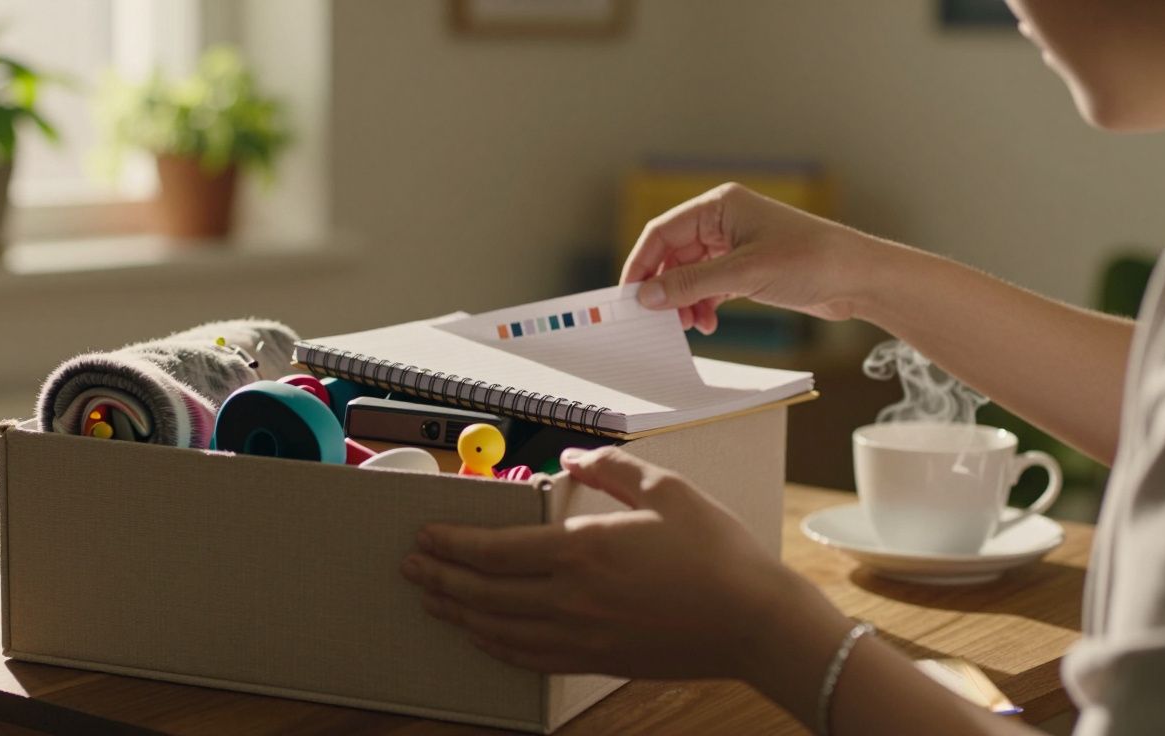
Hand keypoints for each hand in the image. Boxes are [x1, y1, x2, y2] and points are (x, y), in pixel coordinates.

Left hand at [399, 446, 845, 684]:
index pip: (495, 550)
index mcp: (583, 550)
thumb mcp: (667, 489)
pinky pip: (528, 658)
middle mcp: (571, 598)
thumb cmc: (717, 553)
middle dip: (439, 578)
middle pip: (483, 592)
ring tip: (430, 599)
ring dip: (457, 613)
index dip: (452, 544)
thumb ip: (611, 468)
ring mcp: (582, 636)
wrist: (754, 622)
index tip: (425, 536)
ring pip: (497, 630)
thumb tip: (572, 454)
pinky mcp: (597, 660)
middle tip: (410, 567)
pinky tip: (480, 637)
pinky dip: (494, 646)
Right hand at [621, 182, 876, 332]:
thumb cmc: (811, 260)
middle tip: (659, 318)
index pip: (663, 232)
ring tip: (690, 325)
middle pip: (673, 254)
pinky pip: (710, 286)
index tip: (630, 295)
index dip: (642, 263)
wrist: (858, 278)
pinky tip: (708, 323)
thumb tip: (647, 295)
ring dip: (685, 301)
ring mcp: (735, 245)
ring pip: (690, 273)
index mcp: (720, 206)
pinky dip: (704, 305)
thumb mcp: (744, 273)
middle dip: (666, 288)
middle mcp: (724, 221)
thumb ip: (691, 284)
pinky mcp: (747, 268)